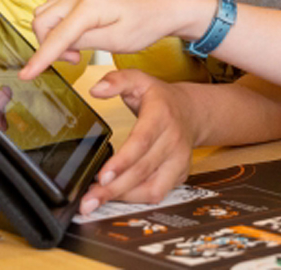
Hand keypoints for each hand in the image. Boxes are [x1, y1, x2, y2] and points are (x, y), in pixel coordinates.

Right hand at [19, 0, 213, 79]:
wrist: (163, 10)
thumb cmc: (145, 25)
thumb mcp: (116, 41)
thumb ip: (83, 42)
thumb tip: (58, 46)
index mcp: (89, 5)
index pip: (55, 35)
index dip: (39, 58)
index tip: (25, 75)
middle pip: (42, 21)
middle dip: (49, 45)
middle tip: (75, 60)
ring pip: (46, 15)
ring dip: (52, 36)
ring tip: (78, 51)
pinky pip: (56, 11)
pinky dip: (58, 28)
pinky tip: (77, 39)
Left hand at [76, 69, 198, 214]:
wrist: (192, 112)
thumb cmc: (161, 99)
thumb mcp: (140, 80)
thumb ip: (117, 80)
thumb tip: (96, 89)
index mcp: (161, 116)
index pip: (142, 142)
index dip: (122, 162)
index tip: (101, 176)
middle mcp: (173, 140)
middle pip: (142, 170)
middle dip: (113, 189)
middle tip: (88, 200)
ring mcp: (179, 160)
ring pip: (153, 188)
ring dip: (123, 198)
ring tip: (97, 200)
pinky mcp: (180, 174)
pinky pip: (158, 193)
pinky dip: (136, 199)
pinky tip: (117, 197)